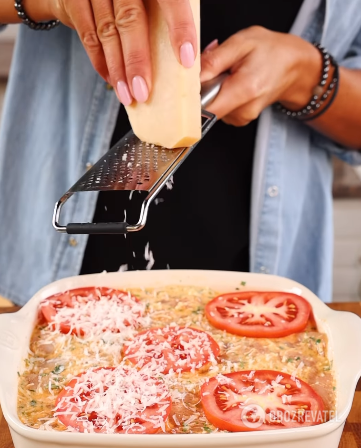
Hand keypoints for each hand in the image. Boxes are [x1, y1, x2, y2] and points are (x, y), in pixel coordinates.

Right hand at [50, 0, 196, 103]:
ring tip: (127, 95)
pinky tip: (112, 79)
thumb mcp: (151, 0)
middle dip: (137, 61)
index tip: (186, 57)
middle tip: (143, 92)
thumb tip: (187, 54)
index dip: (180, 26)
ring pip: (106, 31)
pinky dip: (100, 61)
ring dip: (117, 69)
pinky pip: (87, 34)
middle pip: (130, 19)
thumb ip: (167, 12)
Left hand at [200, 26, 321, 126]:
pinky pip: (220, 109)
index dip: (193, 98)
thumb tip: (193, 77)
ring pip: (212, 108)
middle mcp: (243, 111)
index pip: (205, 109)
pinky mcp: (240, 119)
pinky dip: (222, 96)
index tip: (192, 86)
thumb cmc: (271, 52)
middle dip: (206, 88)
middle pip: (206, 108)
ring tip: (230, 74)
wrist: (294, 67)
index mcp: (243, 90)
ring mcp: (242, 118)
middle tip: (219, 70)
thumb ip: (214, 61)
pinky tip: (233, 83)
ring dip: (215, 91)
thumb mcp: (241, 43)